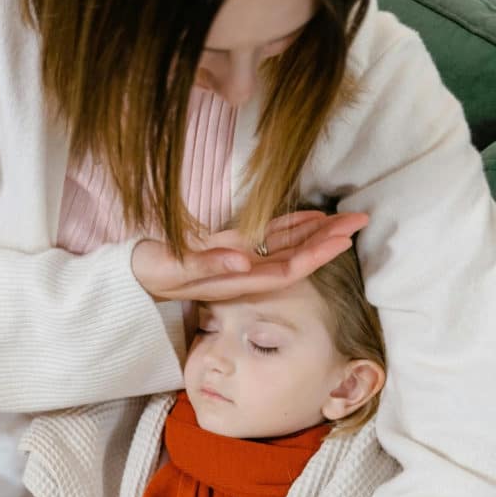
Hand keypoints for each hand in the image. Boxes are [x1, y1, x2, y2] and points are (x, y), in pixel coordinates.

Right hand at [131, 209, 368, 301]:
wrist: (136, 275)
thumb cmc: (152, 272)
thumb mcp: (173, 268)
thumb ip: (206, 265)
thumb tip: (243, 261)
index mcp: (235, 278)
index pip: (285, 269)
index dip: (315, 255)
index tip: (342, 240)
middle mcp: (244, 270)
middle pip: (295, 257)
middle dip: (327, 241)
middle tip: (360, 221)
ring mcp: (240, 258)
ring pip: (286, 245)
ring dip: (316, 233)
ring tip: (345, 218)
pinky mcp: (231, 246)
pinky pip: (268, 237)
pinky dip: (290, 226)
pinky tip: (311, 218)